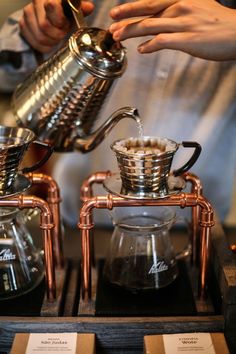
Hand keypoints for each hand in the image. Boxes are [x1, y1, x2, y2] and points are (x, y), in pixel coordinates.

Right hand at [19, 0, 93, 52]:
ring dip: (51, 42)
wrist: (54, 12)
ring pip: (39, 37)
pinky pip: (33, 42)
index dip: (60, 21)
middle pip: (44, 26)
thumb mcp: (76, 8)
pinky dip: (44, 47)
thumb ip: (81, 8)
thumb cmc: (67, 10)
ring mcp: (28, 13)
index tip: (65, 25)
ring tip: (57, 38)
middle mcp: (36, 2)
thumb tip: (88, 7)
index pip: (52, 7)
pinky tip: (50, 42)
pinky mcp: (23, 24)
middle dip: (57, 35)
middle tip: (63, 33)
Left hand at [109, 0, 235, 60]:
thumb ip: (177, 12)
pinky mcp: (187, 39)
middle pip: (145, 12)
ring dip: (131, 32)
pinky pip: (162, 41)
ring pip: (149, 26)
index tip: (115, 13)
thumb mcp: (196, 7)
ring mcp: (182, 23)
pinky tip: (141, 50)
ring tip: (119, 38)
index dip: (130, 8)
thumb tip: (160, 21)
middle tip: (111, 27)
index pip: (149, 2)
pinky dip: (149, 46)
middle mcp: (179, 8)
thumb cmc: (218, 22)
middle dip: (125, 19)